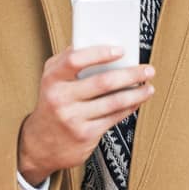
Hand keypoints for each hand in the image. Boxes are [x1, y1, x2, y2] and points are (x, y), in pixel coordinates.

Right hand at [16, 46, 154, 186]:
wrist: (40, 144)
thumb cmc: (51, 104)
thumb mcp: (51, 80)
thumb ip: (68, 60)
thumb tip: (98, 44)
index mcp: (52, 79)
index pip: (75, 60)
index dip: (100, 53)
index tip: (121, 50)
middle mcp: (60, 98)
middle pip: (102, 82)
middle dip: (130, 74)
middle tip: (147, 69)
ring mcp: (73, 118)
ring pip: (113, 102)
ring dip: (136, 93)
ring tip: (148, 87)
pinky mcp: (85, 135)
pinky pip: (113, 118)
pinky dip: (129, 107)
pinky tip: (137, 101)